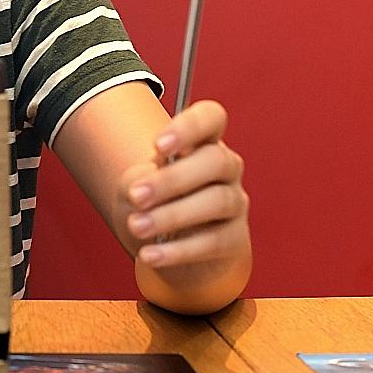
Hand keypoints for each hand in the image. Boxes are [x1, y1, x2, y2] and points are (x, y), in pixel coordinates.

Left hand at [118, 100, 248, 269]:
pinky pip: (214, 242)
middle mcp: (226, 166)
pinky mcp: (235, 238)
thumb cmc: (156, 201)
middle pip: (215, 161)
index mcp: (202, 141)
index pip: (211, 118)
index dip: (188, 127)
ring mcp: (235, 201)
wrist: (170, 243)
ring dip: (172, 216)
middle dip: (173, 180)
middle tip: (137, 196)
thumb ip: (139, 181)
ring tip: (137, 227)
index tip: (158, 146)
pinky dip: (178, 250)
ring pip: (217, 201)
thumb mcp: (138, 184)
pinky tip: (149, 254)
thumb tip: (141, 189)